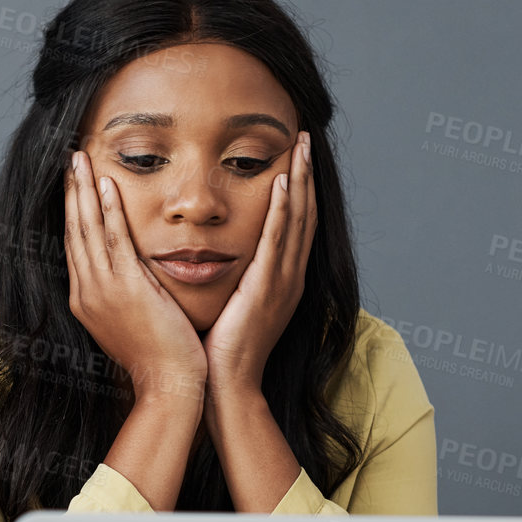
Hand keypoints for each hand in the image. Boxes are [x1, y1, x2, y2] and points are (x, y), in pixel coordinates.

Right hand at [62, 150, 205, 405]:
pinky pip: (112, 241)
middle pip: (73, 231)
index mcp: (86, 300)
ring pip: (86, 230)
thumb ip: (127, 293)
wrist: (167, 385)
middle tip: (70, 158)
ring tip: (79, 159)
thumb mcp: (133, 320)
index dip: (72, 211)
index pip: (75, 245)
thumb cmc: (158, 357)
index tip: (73, 182)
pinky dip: (106, 211)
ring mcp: (102, 290)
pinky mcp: (125, 289)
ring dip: (82, 191)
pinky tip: (105, 185)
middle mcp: (86, 292)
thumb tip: (133, 274)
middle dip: (70, 192)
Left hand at [201, 131, 316, 394]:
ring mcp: (282, 282)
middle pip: (305, 214)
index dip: (299, 189)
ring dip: (300, 180)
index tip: (296, 157)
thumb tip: (215, 254)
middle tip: (307, 137)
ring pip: (297, 220)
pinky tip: (282, 182)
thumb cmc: (220, 351)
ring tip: (301, 145)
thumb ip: (234, 278)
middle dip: (307, 174)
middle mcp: (289, 277)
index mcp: (281, 280)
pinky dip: (283, 210)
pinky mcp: (266, 288)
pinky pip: (276, 241)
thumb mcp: (232, 305)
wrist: (225, 384)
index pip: (295, 225)